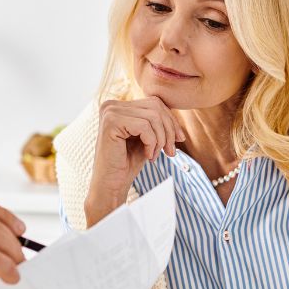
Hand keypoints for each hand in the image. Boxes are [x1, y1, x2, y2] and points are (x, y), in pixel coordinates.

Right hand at [85, 98, 184, 223]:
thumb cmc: (127, 163)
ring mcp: (109, 112)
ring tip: (156, 155)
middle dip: (169, 130)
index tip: (179, 140)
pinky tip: (147, 155)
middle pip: (155, 107)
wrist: (111, 185)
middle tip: (170, 152)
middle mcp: (111, 105)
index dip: (171, 121)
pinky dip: (152, 143)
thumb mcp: (146, 137)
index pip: (155, 103)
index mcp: (119, 106)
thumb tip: (176, 113)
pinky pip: (144, 126)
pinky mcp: (111, 123)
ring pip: (153, 117)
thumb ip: (156, 122)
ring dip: (160, 139)